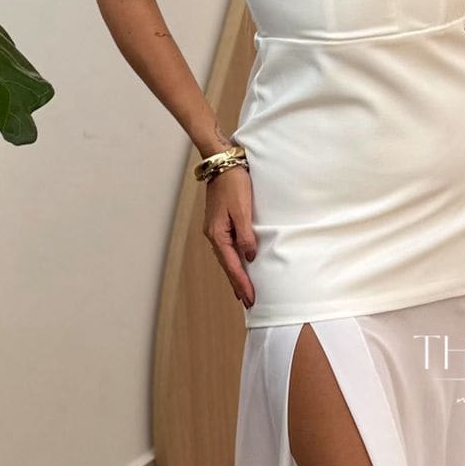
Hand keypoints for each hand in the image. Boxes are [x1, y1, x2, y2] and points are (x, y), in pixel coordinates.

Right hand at [204, 166, 255, 308]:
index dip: (242, 283)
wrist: (222, 163)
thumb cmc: (233, 184)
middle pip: (227, 265)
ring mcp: (216, 229)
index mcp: (217, 234)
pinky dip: (233, 261)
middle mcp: (214, 234)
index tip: (250, 298)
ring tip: (243, 291)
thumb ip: (246, 235)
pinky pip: (227, 248)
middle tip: (248, 302)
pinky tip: (238, 265)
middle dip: (237, 284)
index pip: (231, 265)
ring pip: (226, 258)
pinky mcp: (220, 223)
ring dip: (235, 274)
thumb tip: (249, 256)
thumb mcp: (243, 210)